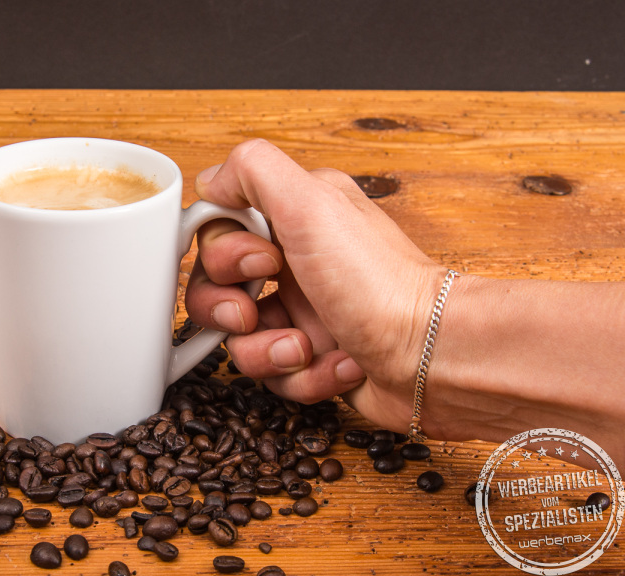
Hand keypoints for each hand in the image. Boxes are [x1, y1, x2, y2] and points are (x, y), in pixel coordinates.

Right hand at [184, 140, 447, 434]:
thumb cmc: (381, 283)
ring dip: (267, 349)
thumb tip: (211, 182)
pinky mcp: (313, 359)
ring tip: (307, 346)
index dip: (222, 255)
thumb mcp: (312, 202)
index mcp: (295, 219)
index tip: (257, 262)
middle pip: (218, 289)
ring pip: (239, 339)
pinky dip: (303, 376)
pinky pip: (274, 375)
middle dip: (228, 309)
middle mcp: (297, 263)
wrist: (433, 357)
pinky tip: (340, 364)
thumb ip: (252, 171)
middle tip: (254, 312)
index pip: (219, 232)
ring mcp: (304, 313)